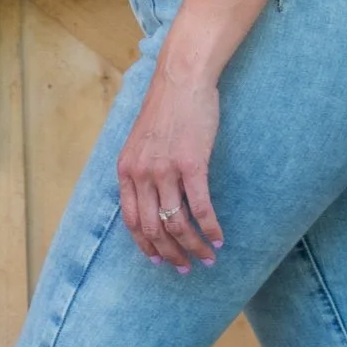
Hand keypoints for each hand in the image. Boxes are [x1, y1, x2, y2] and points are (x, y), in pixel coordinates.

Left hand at [117, 56, 223, 272]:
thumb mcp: (141, 140)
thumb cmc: (166, 107)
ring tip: (207, 258)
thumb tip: (151, 196)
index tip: (159, 261)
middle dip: (171, 254)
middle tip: (185, 268)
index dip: (145, 245)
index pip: (131, 221)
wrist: (181, 77)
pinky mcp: (191, 164)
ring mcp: (165, 170)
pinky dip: (210, 229)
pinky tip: (219, 239)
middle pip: (153, 229)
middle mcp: (142, 174)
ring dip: (193, 247)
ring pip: (177, 224)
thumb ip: (141, 168)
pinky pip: (200, 208)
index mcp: (127, 170)